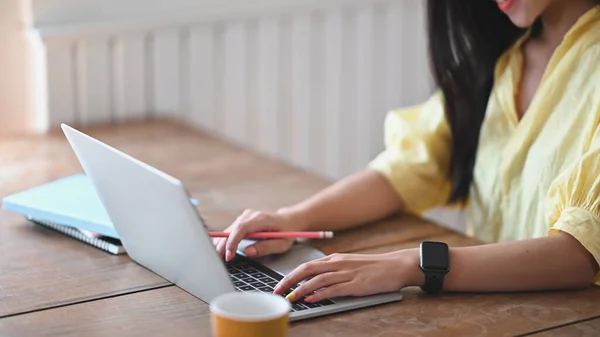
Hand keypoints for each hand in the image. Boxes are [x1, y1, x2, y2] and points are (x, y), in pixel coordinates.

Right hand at [214, 208, 305, 260]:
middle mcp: (251, 215)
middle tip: (219, 260)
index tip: (229, 255)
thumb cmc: (286, 232)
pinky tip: (221, 249)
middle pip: (232, 229)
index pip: (241, 228)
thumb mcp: (281, 244)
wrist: (288, 221)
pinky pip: (231, 230)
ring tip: (218, 257)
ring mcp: (245, 216)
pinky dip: (225, 240)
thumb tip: (248, 252)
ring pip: (229, 229)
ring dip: (222, 243)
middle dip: (223, 245)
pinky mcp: (243, 220)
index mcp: (261, 219)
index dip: (232, 242)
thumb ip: (265, 248)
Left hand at [273, 250, 421, 302]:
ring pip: (318, 279)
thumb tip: (314, 283)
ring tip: (290, 298)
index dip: (291, 275)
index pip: (307, 265)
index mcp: (335, 259)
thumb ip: (333, 271)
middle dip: (290, 280)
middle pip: (307, 270)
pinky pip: (335, 289)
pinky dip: (321, 293)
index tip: (280, 285)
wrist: (397, 266)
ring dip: (302, 288)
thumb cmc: (374, 267)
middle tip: (277, 291)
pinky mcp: (357, 284)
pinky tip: (312, 299)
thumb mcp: (350, 265)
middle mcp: (338, 264)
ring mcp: (347, 274)